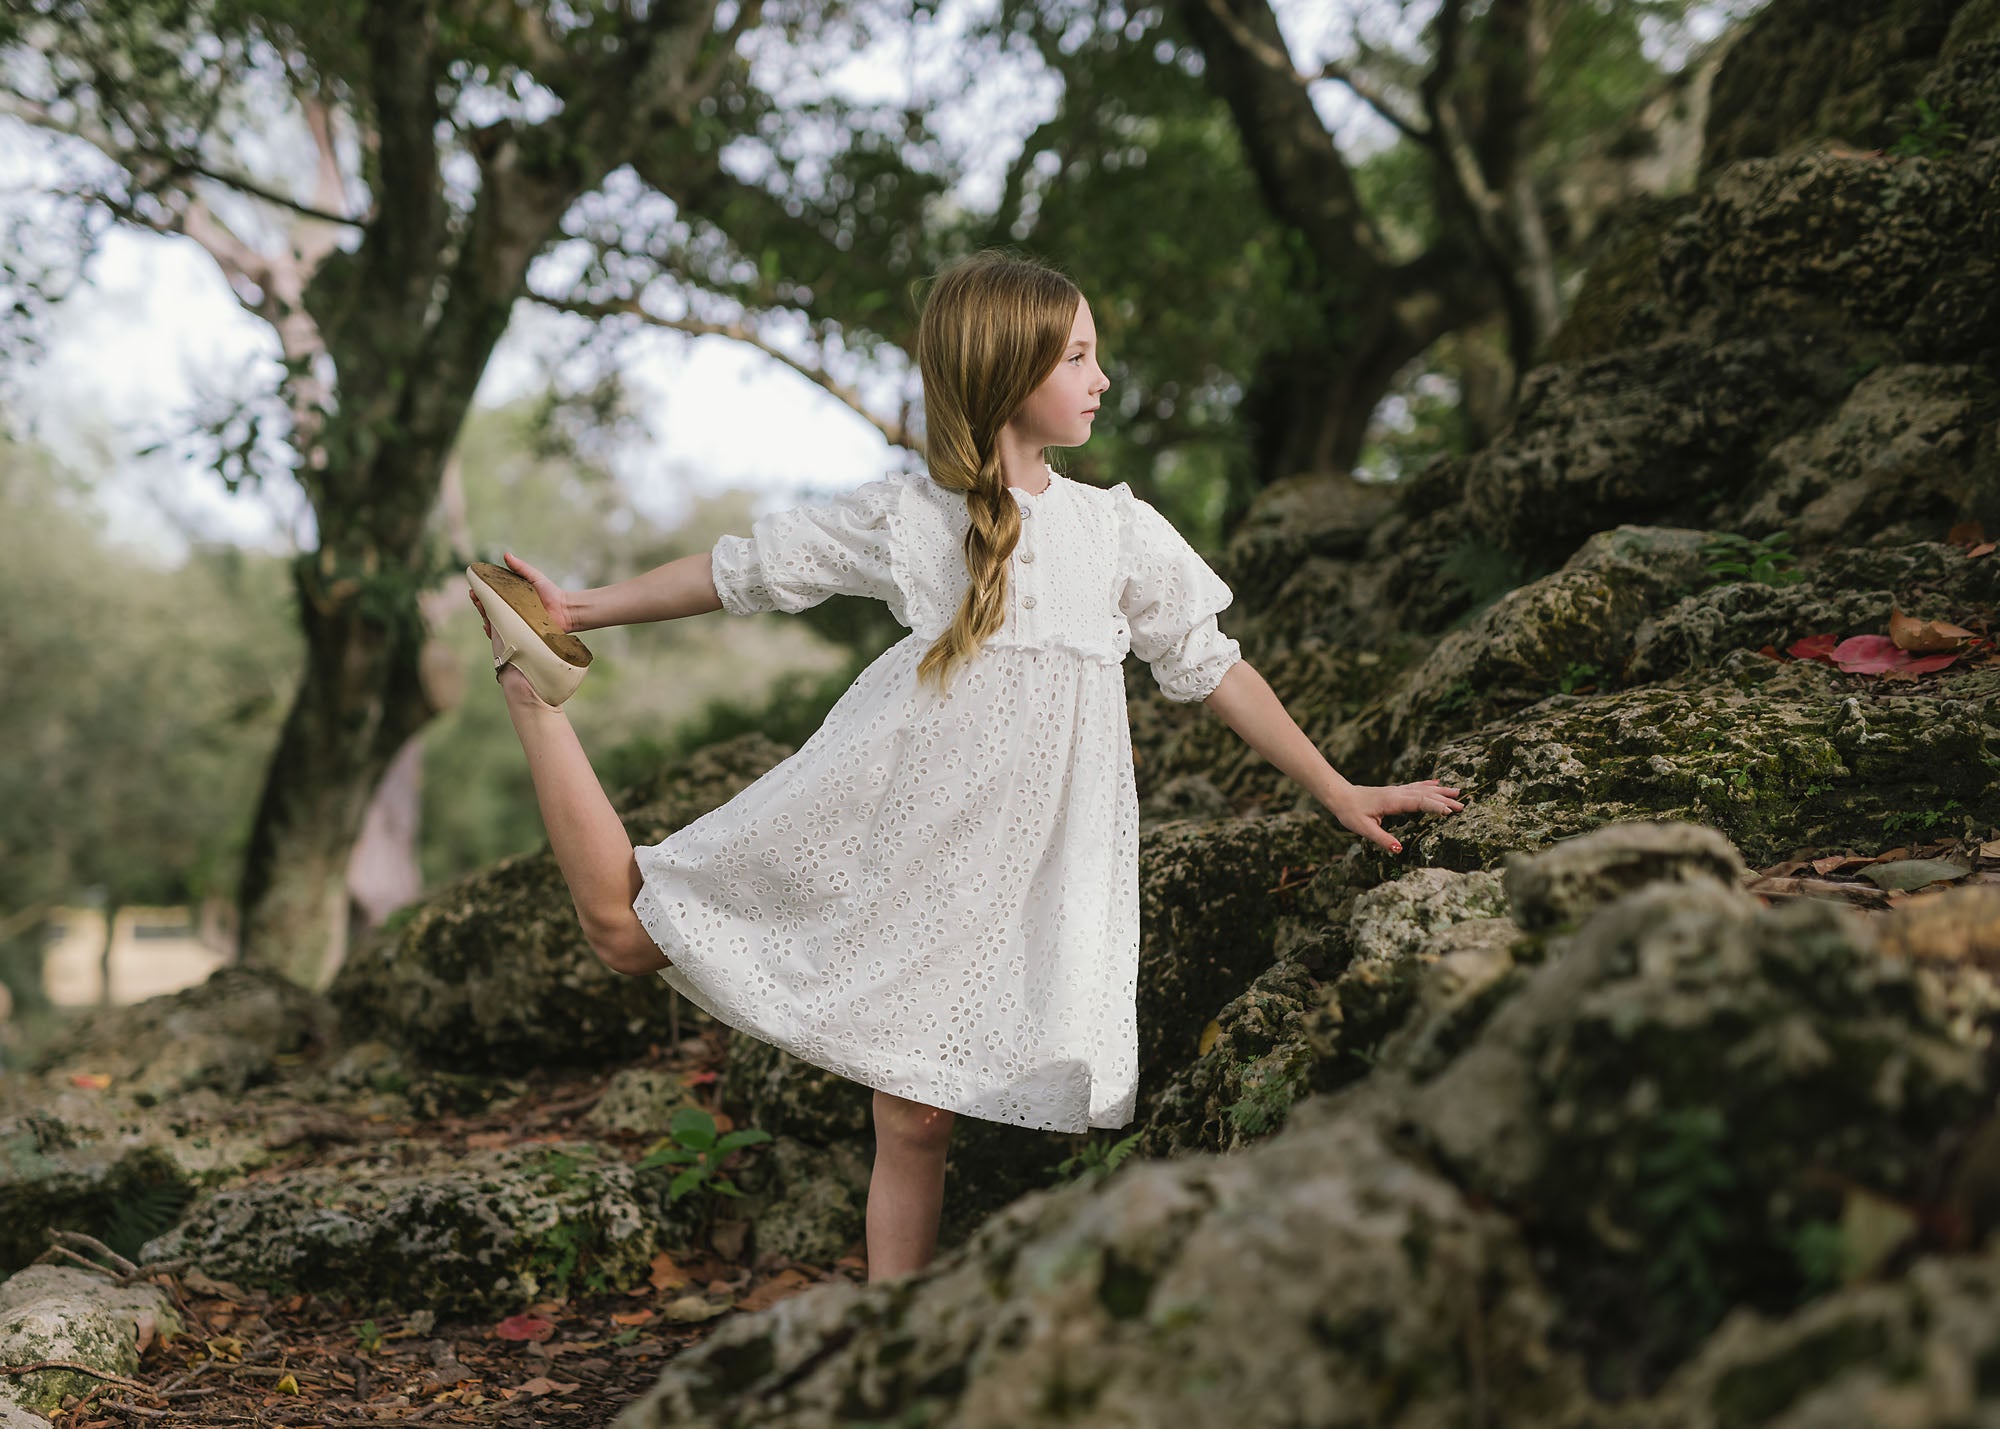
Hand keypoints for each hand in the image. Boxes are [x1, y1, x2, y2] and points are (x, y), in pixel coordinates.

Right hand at [479, 551, 577, 631]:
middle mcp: (510, 612)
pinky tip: (489, 628)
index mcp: (510, 598)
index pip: (491, 597)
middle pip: (489, 610)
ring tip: (482, 611)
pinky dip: (494, 633)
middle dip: (479, 605)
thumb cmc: (551, 593)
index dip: (480, 594)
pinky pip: (503, 636)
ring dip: (484, 617)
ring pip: (493, 623)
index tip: (474, 589)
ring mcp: (514, 624)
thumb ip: (520, 568)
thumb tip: (506, 554)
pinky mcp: (519, 635)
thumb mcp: (534, 577)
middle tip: (475, 598)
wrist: (565, 610)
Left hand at [1325, 780, 1465, 854]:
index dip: (1434, 807)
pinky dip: (1428, 784)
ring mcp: (1397, 791)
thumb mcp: (1364, 829)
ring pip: (1423, 789)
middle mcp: (1398, 793)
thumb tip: (1400, 849)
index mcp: (1393, 802)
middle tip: (1463, 806)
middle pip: (1425, 795)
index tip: (1449, 812)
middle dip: (1444, 800)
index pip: (1419, 803)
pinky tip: (1437, 782)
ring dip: (1440, 791)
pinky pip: (1416, 786)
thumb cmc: (1350, 813)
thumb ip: (1382, 839)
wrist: (1340, 796)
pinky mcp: (1395, 791)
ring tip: (1458, 792)